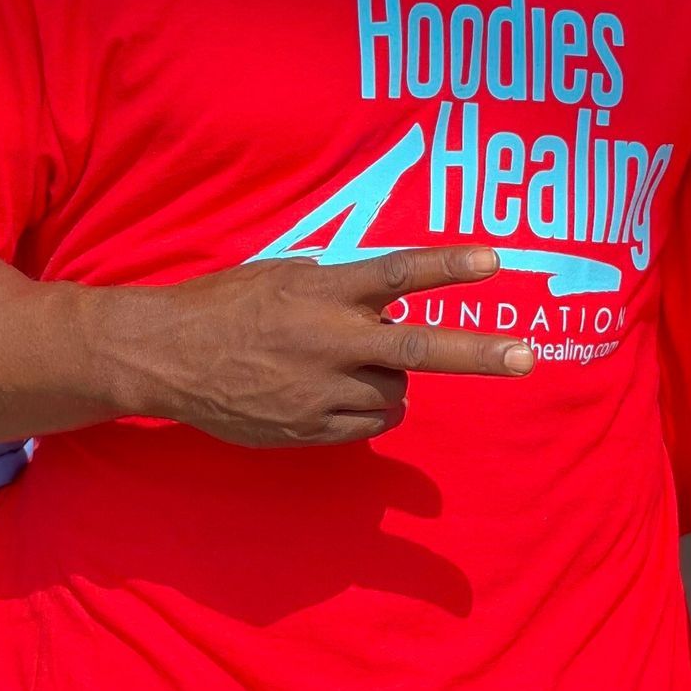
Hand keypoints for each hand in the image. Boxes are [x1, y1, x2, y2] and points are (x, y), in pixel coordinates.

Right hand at [82, 246, 532, 446]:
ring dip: (392, 382)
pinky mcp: (308, 429)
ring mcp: (320, 390)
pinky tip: (341, 395)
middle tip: (527, 357)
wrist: (163, 356)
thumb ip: (337, 287)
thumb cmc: (223, 305)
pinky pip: (368, 426)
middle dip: (479, 354)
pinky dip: (370, 412)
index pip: (397, 274)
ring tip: (353, 367)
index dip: (448, 266)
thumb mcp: (280, 274)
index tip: (494, 261)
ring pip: (395, 395)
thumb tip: (386, 306)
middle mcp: (329, 340)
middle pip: (418, 349)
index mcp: (322, 292)